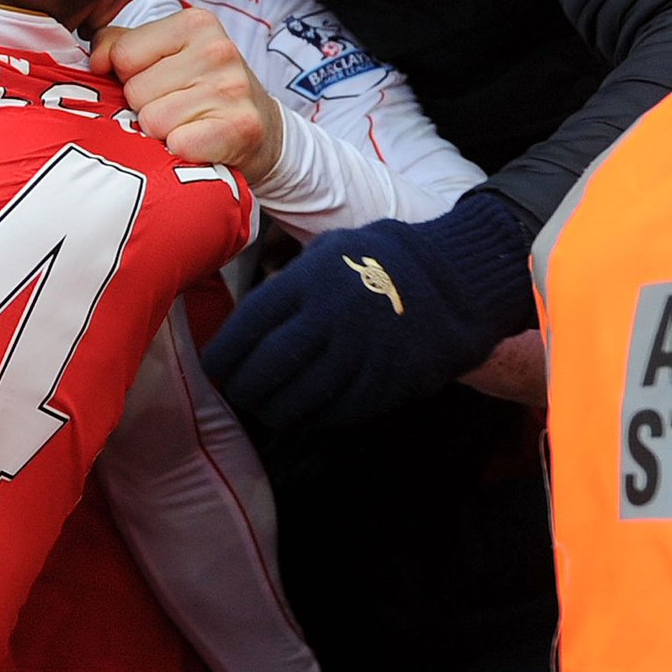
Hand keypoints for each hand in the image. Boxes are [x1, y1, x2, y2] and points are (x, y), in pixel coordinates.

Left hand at [91, 7, 283, 184]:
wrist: (261, 130)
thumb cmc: (199, 89)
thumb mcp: (163, 54)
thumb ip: (118, 45)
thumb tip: (96, 60)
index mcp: (194, 23)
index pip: (123, 55)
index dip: (127, 77)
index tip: (154, 82)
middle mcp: (218, 50)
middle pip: (135, 91)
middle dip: (145, 106)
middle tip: (175, 107)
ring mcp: (232, 89)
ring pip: (152, 121)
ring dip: (161, 132)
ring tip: (186, 124)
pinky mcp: (240, 128)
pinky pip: (177, 145)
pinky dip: (179, 151)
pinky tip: (197, 142)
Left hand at [204, 187, 535, 429]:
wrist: (455, 281)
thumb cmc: (376, 264)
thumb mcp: (328, 252)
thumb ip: (287, 287)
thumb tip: (242, 330)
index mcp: (311, 280)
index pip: (249, 327)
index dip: (224, 355)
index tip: (215, 369)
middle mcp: (334, 317)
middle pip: (268, 369)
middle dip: (244, 388)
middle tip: (238, 392)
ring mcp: (363, 353)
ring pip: (299, 400)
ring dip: (274, 411)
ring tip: (266, 408)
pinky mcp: (388, 382)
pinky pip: (337, 413)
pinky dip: (313, 420)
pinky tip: (303, 415)